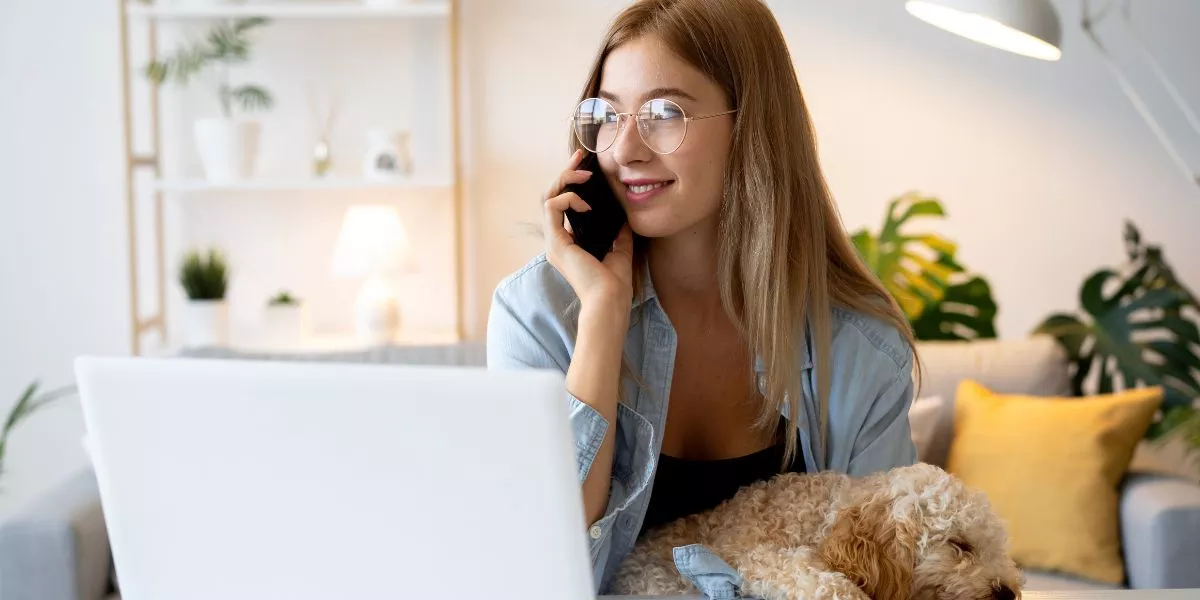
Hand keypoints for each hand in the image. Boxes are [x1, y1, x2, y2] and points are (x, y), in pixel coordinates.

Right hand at [543, 149, 634, 312]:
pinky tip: (586, 202)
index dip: (571, 183)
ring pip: (547, 197)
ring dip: (564, 180)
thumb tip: (624, 213)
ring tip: (584, 175)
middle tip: (580, 157)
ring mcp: (554, 242)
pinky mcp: (555, 242)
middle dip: (565, 172)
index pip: (563, 204)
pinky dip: (568, 198)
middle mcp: (557, 241)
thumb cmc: (615, 283)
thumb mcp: (620, 248)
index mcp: (569, 243)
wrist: (610, 301)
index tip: (586, 166)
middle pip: (551, 196)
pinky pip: (552, 207)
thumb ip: (618, 231)